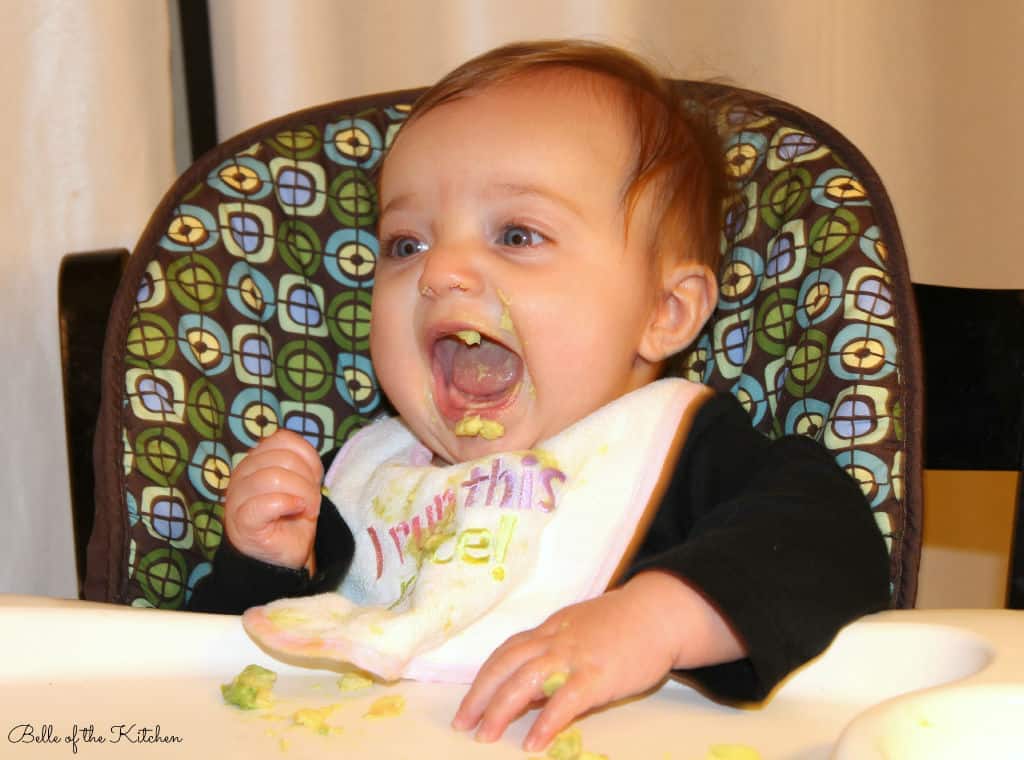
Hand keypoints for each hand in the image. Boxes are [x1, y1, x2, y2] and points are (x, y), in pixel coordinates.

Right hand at [223, 429, 323, 570]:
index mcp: (255, 460)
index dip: (307, 457)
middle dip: (307, 479)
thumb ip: (300, 462)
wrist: (282, 556)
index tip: (314, 479)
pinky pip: (265, 503)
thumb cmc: (292, 518)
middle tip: (312, 501)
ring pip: (273, 477)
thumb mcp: (302, 482)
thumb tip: (307, 457)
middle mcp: (241, 474)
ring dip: (302, 494)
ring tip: (307, 510)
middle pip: (282, 458)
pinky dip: (288, 504)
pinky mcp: (241, 521)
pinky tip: (297, 511)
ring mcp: (237, 497)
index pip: (282, 439)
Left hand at [452, 571, 745, 751]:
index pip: (507, 651)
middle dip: (480, 694)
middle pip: (506, 664)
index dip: (484, 677)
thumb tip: (530, 690)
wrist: (660, 612)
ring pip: (526, 679)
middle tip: (463, 723)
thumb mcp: (581, 631)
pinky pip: (565, 700)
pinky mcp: (598, 674)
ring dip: (501, 709)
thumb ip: (554, 654)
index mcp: (551, 629)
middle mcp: (555, 639)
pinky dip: (546, 721)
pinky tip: (534, 742)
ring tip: (486, 736)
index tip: (468, 702)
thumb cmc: (624, 625)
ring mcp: (575, 655)